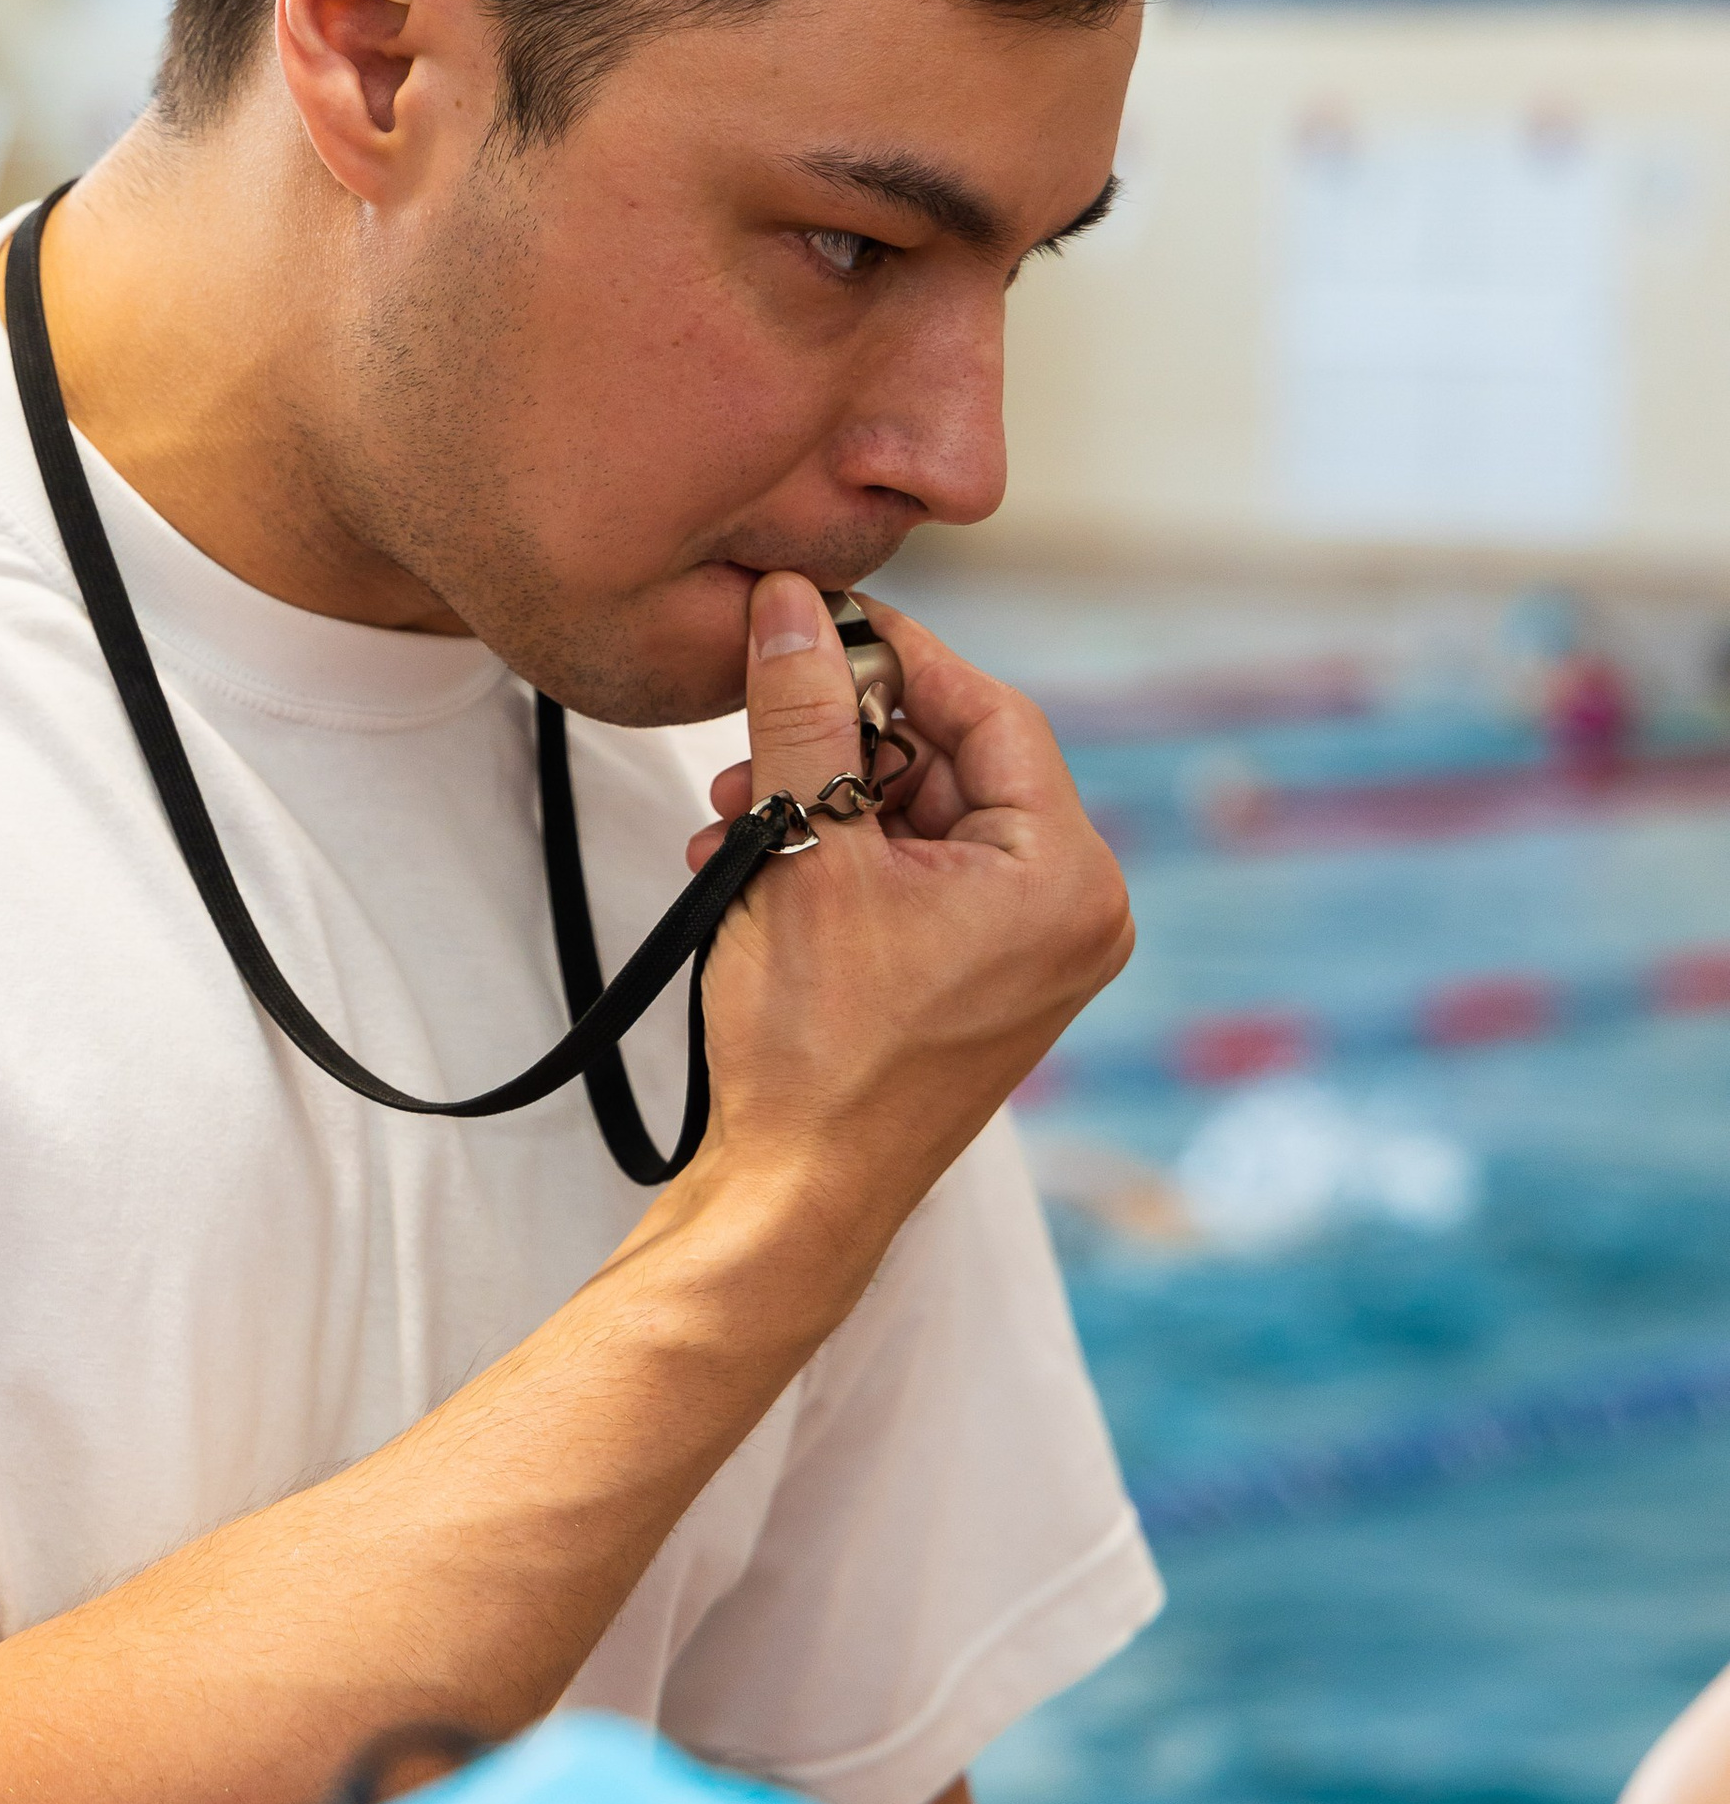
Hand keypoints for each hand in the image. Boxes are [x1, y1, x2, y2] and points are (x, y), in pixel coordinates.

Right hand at [681, 576, 1131, 1270]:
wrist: (792, 1197)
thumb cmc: (812, 1048)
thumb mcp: (802, 850)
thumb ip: (805, 712)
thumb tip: (795, 605)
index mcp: (1066, 877)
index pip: (990, 710)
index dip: (896, 656)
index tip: (815, 621)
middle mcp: (1073, 912)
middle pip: (954, 761)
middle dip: (839, 745)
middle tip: (750, 745)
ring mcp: (1033, 953)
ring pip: (923, 818)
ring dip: (822, 801)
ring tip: (731, 818)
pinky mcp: (984, 982)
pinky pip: (918, 877)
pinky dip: (840, 858)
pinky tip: (752, 862)